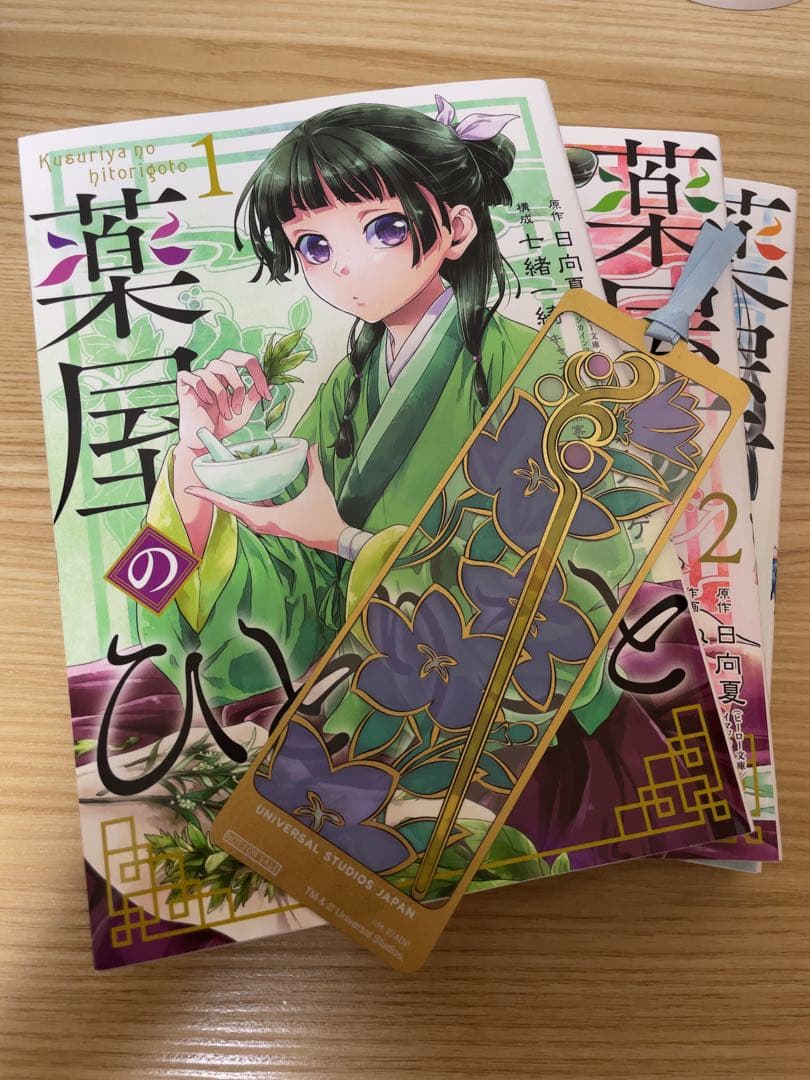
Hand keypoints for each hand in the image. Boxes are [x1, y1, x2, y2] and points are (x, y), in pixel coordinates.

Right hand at [177, 350, 271, 452]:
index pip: (244, 360)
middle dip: (240, 378)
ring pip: (214, 370)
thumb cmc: (221, 424)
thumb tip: (271, 384)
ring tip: (226, 414)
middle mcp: (214, 372)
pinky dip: (203, 390)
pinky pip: (194, 377)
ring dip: (224, 396)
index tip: (266, 394)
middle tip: (243, 398)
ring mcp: (199, 376)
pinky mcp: (184, 385)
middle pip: (229, 354)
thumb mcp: (244, 410)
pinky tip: (207, 403)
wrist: (204, 440)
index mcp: (228, 374)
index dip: (258, 374)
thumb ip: (253, 396)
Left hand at [185, 444, 347, 554]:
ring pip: (239, 511)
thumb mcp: (318, 488)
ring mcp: (265, 526)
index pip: (231, 506)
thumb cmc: (324, 516)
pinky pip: (250, 512)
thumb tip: (312, 446)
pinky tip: (239, 492)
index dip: (210, 497)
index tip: (192, 490)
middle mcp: (261, 524)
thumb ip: (314, 466)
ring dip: (226, 499)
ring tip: (212, 485)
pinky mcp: (271, 525)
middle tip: (198, 481)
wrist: (333, 538)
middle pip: (230, 508)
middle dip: (213, 495)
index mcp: (266, 518)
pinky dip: (242, 502)